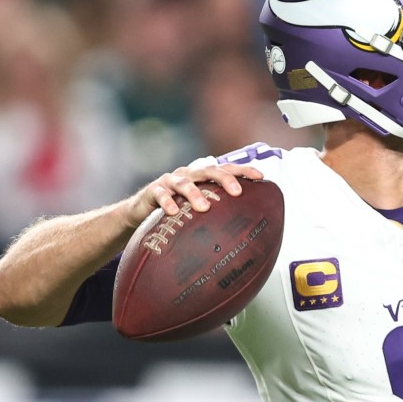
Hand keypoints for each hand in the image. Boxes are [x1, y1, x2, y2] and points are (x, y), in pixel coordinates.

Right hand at [120, 163, 264, 228]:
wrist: (142, 209)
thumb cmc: (177, 209)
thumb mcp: (199, 208)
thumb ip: (218, 212)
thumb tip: (247, 233)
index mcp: (202, 176)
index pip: (226, 168)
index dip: (243, 170)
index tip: (260, 176)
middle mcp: (188, 174)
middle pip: (209, 170)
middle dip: (224, 179)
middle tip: (237, 192)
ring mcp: (170, 181)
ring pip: (185, 183)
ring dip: (195, 194)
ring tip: (204, 207)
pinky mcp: (153, 190)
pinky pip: (161, 195)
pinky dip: (167, 202)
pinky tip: (173, 212)